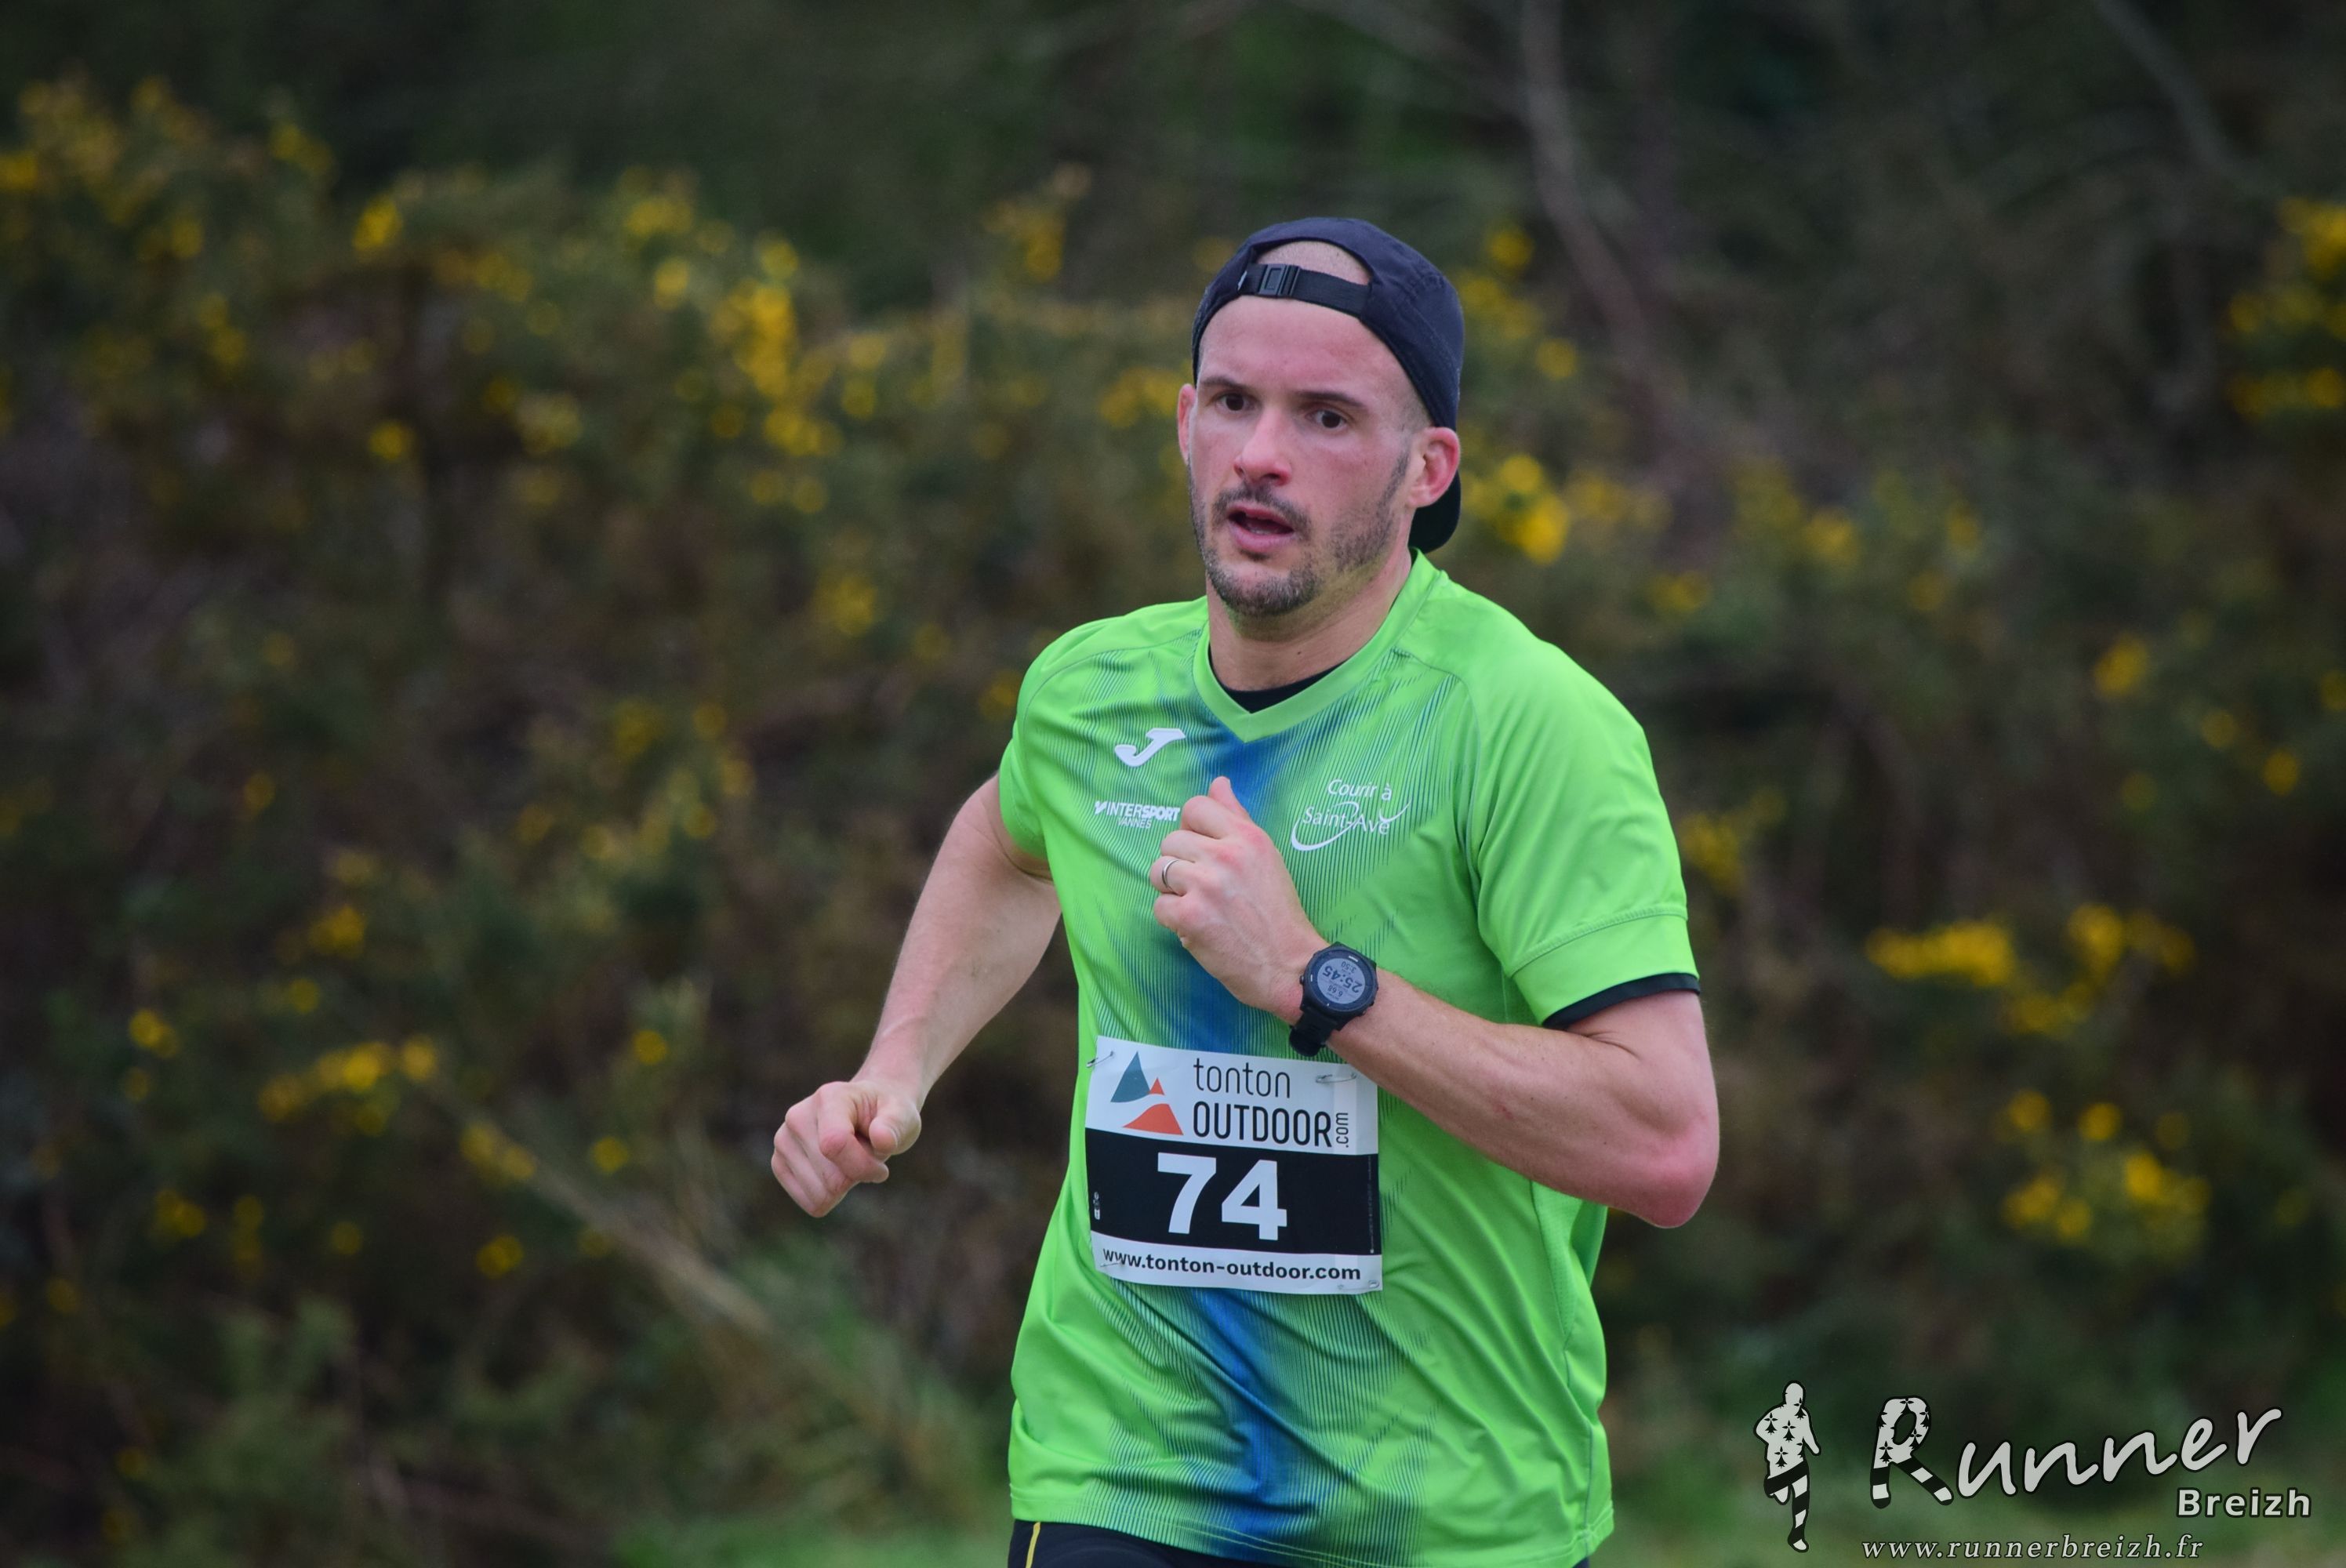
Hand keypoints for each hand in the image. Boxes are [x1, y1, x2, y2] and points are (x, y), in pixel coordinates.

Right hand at [772, 1077, 921, 1217]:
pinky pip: (809, 1202)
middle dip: (856, 1176)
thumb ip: (895, 1125)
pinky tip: (835, 1172)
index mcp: (828, 1098)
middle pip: (830, 1177)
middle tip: (864, 1154)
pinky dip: (830, 1196)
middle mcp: (798, 1116)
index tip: (882, 1170)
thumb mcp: (902, 1114)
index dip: (863, 1167)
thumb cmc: (886, 1114)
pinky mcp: (779, 1162)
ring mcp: (783, 1140)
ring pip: (819, 1194)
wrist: (868, 1111)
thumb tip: (882, 1140)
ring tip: (850, 1158)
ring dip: (843, 1185)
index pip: (835, 1145)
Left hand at [1150, 775, 1323, 1020]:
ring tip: (1198, 905)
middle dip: (1180, 864)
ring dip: (1172, 890)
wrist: (1288, 965)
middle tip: (1204, 887)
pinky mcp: (1189, 916)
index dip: (1191, 830)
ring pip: (1158, 871)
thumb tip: (1218, 782)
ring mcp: (1204, 885)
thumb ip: (1237, 818)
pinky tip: (1196, 927)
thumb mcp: (1265, 856)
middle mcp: (1225, 855)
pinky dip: (1173, 919)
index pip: (1194, 808)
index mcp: (1246, 837)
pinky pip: (1159, 905)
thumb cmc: (1278, 913)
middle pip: (1170, 841)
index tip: (1203, 852)